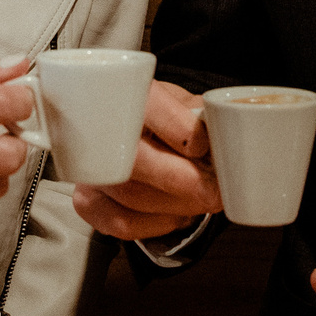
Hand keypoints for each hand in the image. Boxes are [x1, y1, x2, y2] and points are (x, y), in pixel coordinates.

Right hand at [72, 80, 222, 239]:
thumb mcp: (187, 105)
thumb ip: (203, 116)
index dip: (177, 128)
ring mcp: (91, 166)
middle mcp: (101, 127)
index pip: (147, 105)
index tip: (202, 145)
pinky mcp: (89, 199)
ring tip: (203, 200)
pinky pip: (122, 222)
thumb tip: (226, 135)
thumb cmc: (168, 119)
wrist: (138, 137)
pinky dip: (157, 223)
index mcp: (130, 92)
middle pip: (135, 159)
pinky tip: (176, 213)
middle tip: (215, 191)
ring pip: (132, 194)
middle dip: (184, 181)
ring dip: (177, 204)